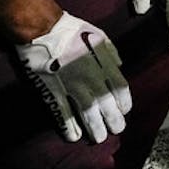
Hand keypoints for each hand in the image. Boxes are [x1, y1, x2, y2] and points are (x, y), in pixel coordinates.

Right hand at [15, 12, 131, 143]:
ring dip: (95, 128)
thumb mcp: (100, 36)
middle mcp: (92, 78)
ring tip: (98, 138)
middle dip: (114, 121)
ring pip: (89, 113)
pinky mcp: (53, 92)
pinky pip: (63, 113)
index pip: (121, 89)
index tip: (125, 111)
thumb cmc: (73, 30)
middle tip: (116, 130)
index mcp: (105, 64)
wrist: (44, 30)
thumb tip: (119, 66)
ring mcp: (72, 86)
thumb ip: (111, 53)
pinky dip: (69, 127)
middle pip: (108, 105)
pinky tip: (73, 137)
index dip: (124, 103)